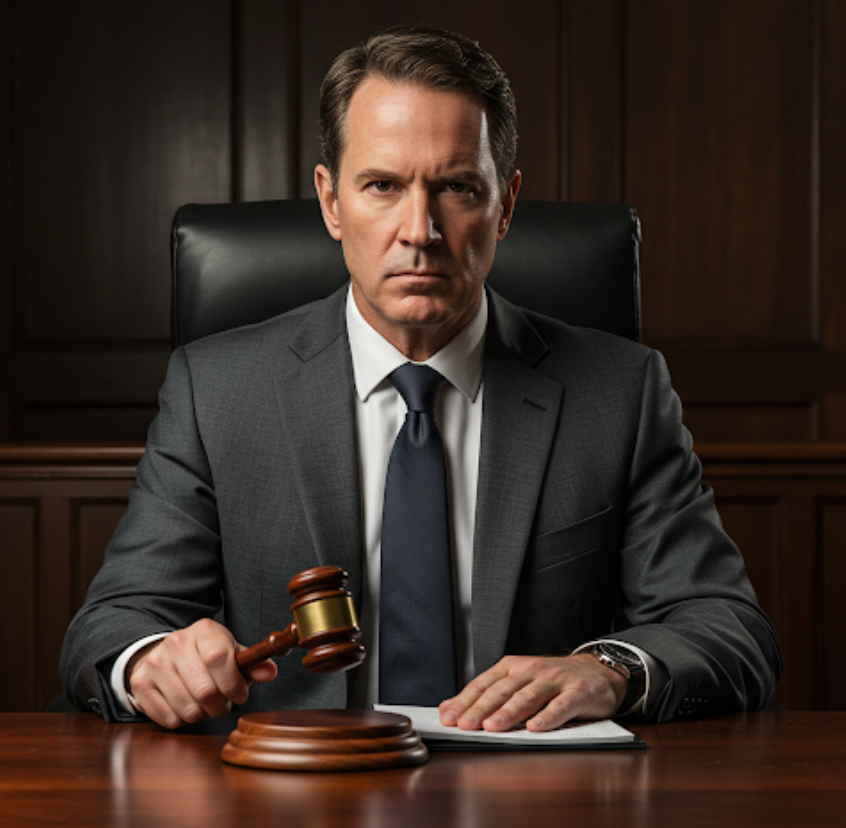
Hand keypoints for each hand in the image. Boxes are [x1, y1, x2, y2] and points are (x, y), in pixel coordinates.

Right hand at [126, 618, 277, 728]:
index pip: (219, 659)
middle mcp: (176, 642)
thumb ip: (252, 664)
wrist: (164, 653)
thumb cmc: (205, 656)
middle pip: (205, 691)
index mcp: (204, 630)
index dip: (233, 684)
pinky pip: (169, 719)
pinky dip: (182, 719)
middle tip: (222, 702)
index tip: (239, 694)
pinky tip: (184, 704)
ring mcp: (155, 663)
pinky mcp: (140, 684)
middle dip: (220, 705)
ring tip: (203, 702)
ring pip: (188, 709)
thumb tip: (268, 672)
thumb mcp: (230, 652)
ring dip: (202, 714)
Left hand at [438, 654, 625, 731]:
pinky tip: (535, 728)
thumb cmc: (554, 681)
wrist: (598, 671)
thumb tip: (450, 708)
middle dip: (481, 709)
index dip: (465, 701)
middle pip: (502, 691)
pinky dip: (547, 717)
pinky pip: (561, 706)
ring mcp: (555, 680)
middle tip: (465, 725)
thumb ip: (488, 695)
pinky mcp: (577, 693)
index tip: (448, 718)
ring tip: (492, 727)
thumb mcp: (519, 682)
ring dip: (508, 713)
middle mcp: (531, 670)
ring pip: (528, 697)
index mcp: (512, 667)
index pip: (483, 684)